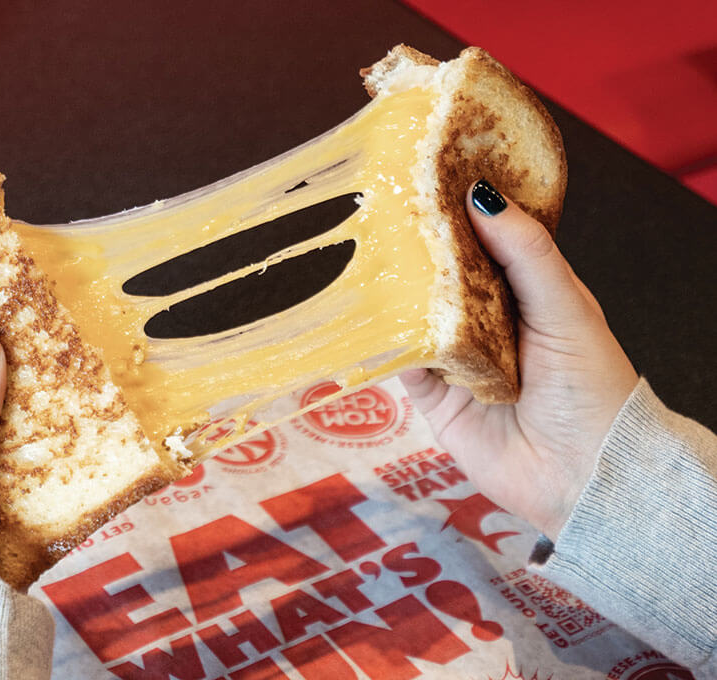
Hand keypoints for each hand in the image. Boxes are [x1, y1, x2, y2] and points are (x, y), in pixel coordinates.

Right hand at [401, 180, 637, 540]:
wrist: (584, 477)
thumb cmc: (593, 388)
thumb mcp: (566, 308)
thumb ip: (526, 255)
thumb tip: (483, 198)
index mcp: (529, 295)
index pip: (489, 243)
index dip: (461, 213)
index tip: (428, 176)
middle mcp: (491, 323)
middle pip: (447, 277)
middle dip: (419, 249)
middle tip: (382, 208)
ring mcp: (461, 359)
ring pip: (419, 316)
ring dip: (397, 292)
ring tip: (364, 253)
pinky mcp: (437, 397)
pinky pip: (404, 362)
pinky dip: (387, 343)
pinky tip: (367, 316)